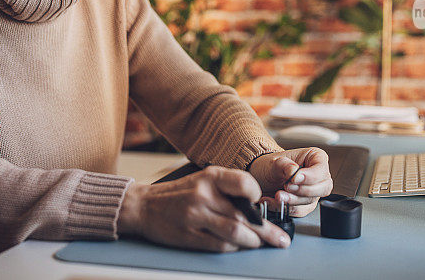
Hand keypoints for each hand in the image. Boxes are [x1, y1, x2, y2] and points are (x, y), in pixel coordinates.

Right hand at [117, 166, 290, 251]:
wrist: (143, 206)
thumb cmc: (179, 193)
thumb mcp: (203, 180)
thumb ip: (228, 189)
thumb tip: (259, 206)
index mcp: (210, 176)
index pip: (245, 183)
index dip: (259, 197)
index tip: (264, 206)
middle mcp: (204, 194)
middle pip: (244, 215)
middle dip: (266, 230)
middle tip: (280, 239)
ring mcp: (196, 216)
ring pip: (235, 232)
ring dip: (253, 241)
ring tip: (261, 243)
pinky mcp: (189, 236)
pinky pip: (220, 245)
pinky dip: (233, 247)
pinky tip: (238, 245)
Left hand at [247, 148, 332, 216]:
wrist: (261, 178)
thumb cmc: (271, 166)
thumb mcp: (274, 162)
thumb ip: (284, 165)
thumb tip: (294, 171)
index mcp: (315, 158)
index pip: (321, 169)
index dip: (310, 176)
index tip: (294, 179)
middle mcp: (318, 176)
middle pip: (323, 188)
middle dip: (302, 190)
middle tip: (286, 186)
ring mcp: (313, 192)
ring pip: (311, 201)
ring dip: (292, 200)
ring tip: (277, 195)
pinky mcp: (305, 205)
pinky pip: (300, 211)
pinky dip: (285, 208)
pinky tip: (273, 201)